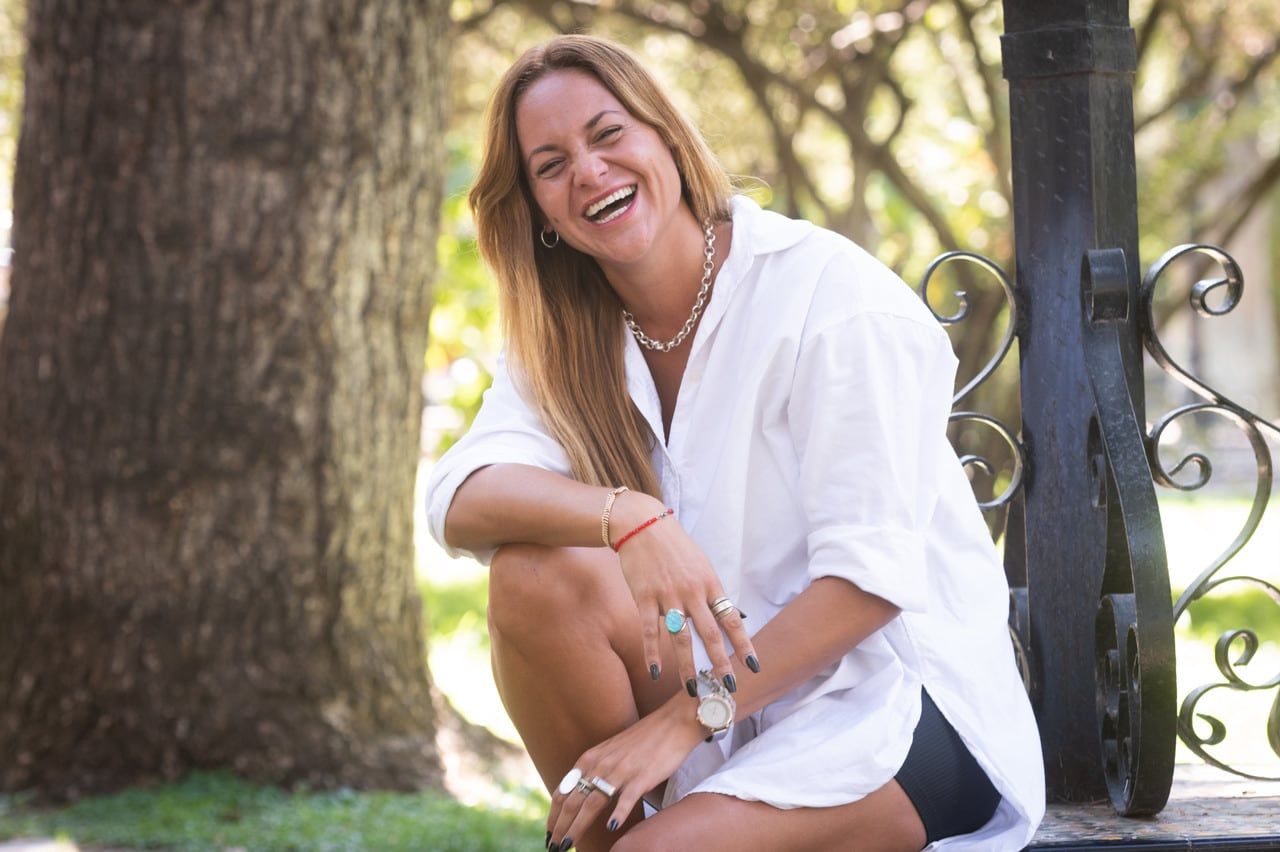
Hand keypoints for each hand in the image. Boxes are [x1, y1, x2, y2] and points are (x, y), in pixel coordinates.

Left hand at [547, 693, 706, 848]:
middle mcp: (600, 765)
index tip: (549, 834)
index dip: (553, 816)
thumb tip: (579, 793)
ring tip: (569, 844)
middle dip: (560, 827)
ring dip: (578, 827)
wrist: (672, 722)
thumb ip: (594, 770)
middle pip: (572, 801)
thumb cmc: (642, 739)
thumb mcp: (609, 751)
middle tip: (554, 847)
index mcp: (589, 759)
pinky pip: (626, 799)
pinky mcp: (642, 777)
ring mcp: (620, 771)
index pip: (563, 792)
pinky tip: (611, 829)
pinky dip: (617, 814)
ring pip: (592, 804)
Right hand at [609, 492, 757, 698]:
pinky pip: (649, 631)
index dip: (743, 644)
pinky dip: (652, 653)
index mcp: (709, 584)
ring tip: (692, 689)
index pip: (731, 619)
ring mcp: (668, 596)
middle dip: (720, 663)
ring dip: (687, 666)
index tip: (753, 665)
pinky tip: (655, 672)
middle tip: (728, 686)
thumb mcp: (702, 564)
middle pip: (710, 633)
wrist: (643, 525)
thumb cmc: (675, 547)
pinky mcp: (644, 597)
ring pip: (681, 638)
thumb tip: (733, 616)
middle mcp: (692, 592)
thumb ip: (713, 591)